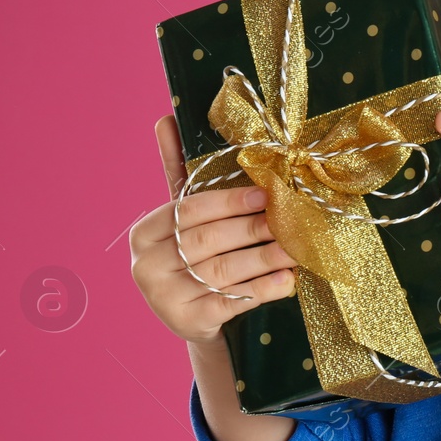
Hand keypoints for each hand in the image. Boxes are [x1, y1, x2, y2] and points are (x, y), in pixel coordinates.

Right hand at [129, 115, 300, 345]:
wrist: (196, 315)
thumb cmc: (194, 255)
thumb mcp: (187, 217)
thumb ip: (180, 172)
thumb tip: (167, 118)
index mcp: (144, 232)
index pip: (189, 209)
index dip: (230, 200)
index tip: (266, 193)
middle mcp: (145, 266)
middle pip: (208, 240)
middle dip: (255, 228)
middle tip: (292, 220)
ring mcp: (163, 298)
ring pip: (223, 270)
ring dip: (266, 257)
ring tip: (297, 248)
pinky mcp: (186, 322)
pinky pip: (230, 301)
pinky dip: (262, 290)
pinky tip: (287, 280)